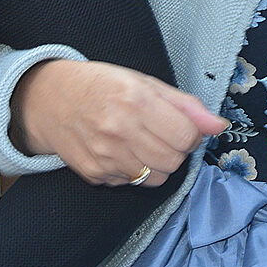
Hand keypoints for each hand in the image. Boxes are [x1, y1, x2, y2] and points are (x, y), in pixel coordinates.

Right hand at [12, 59, 227, 186]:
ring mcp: (105, 155)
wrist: (48, 99)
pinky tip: (121, 151)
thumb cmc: (100, 86)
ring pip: (156, 178)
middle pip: (174, 161)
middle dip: (175, 150)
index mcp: (136, 100)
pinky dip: (134, 171)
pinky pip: (132, 183)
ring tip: (141, 142)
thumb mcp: (144, 83)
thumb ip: (185, 105)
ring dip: (157, 164)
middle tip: (160, 134)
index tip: (178, 125)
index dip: (190, 132)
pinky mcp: (94, 173)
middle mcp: (119, 129)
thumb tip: (218, 125)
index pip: (187, 135)